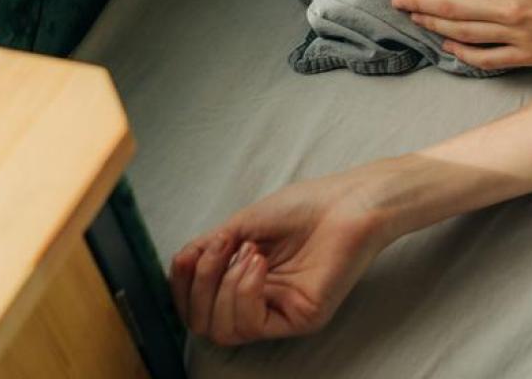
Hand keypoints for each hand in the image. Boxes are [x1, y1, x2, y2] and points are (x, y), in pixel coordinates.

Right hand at [168, 164, 396, 345]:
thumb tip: (180, 264)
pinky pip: (251, 325)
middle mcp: (261, 302)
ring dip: (224, 286)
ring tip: (249, 251)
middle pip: (202, 323)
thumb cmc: (307, 206)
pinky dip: (243, 292)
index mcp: (245, 280)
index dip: (181, 285)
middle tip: (221, 248)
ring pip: (222, 330)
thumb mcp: (242, 224)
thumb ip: (208, 249)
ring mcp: (280, 312)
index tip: (189, 255)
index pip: (195, 305)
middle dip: (200, 285)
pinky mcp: (301, 319)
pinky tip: (257, 264)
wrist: (351, 200)